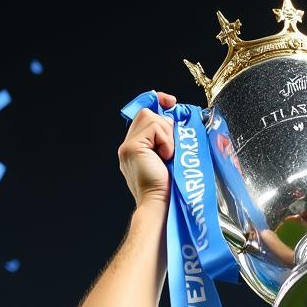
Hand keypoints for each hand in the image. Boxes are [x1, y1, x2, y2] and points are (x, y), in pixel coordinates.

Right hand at [117, 91, 177, 207]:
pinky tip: (166, 157)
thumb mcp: (172, 158)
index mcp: (137, 148)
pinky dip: (165, 140)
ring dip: (167, 135)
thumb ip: (169, 140)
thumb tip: (177, 122)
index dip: (157, 104)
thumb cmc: (170, 189)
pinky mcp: (133, 147)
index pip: (144, 115)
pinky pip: (154, 127)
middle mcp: (129, 146)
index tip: (170, 102)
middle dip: (166, 125)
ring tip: (169, 155)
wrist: (162, 205)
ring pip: (150, 117)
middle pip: (147, 113)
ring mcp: (128, 146)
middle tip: (173, 148)